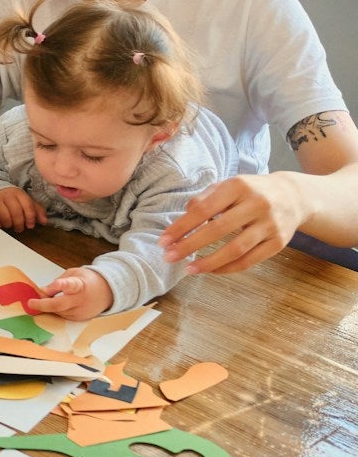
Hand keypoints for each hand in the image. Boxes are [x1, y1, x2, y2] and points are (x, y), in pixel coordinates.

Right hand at [0, 187, 46, 232]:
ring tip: (10, 225)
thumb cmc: (11, 199)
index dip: (31, 218)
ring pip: (5, 218)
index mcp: (18, 193)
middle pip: (16, 213)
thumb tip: (44, 222)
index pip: (28, 206)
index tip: (30, 225)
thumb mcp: (25, 201)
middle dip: (20, 223)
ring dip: (9, 225)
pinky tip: (1, 224)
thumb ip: (36, 210)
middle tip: (20, 228)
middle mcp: (7, 196)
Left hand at [27, 269, 113, 319]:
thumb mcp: (73, 274)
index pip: (71, 285)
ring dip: (48, 307)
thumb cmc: (87, 280)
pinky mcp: (80, 319)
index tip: (54, 284)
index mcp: (80, 285)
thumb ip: (58, 282)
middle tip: (30, 303)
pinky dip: (56, 311)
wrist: (108, 292)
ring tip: (43, 300)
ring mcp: (80, 311)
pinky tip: (54, 305)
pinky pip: (63, 316)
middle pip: (59, 305)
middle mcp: (80, 300)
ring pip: (58, 312)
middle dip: (43, 304)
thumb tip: (43, 291)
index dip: (61, 285)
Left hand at [158, 173, 304, 274]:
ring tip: (189, 269)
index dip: (181, 227)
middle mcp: (256, 204)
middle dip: (189, 246)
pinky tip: (211, 270)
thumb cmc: (250, 191)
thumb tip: (182, 219)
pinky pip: (250, 260)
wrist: (293, 196)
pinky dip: (228, 268)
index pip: (203, 209)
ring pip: (235, 249)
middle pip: (217, 230)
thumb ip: (204, 199)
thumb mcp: (228, 186)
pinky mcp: (279, 242)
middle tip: (169, 257)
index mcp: (238, 186)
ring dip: (209, 262)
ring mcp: (270, 225)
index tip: (163, 241)